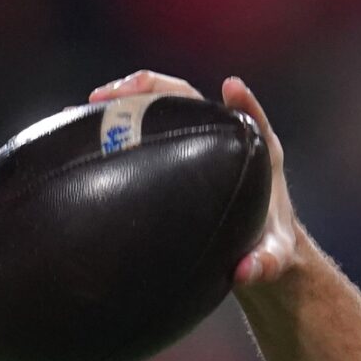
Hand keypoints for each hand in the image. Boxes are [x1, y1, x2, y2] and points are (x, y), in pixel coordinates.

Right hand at [87, 70, 300, 289]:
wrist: (253, 245)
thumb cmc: (267, 247)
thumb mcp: (272, 258)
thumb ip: (266, 265)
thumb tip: (246, 272)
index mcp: (260, 155)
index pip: (253, 120)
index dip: (244, 102)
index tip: (231, 88)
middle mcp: (227, 139)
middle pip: (194, 99)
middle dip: (157, 88)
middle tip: (118, 93)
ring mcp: (198, 139)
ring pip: (165, 105)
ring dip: (130, 97)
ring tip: (94, 102)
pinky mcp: (177, 149)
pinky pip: (149, 125)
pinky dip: (121, 121)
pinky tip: (88, 127)